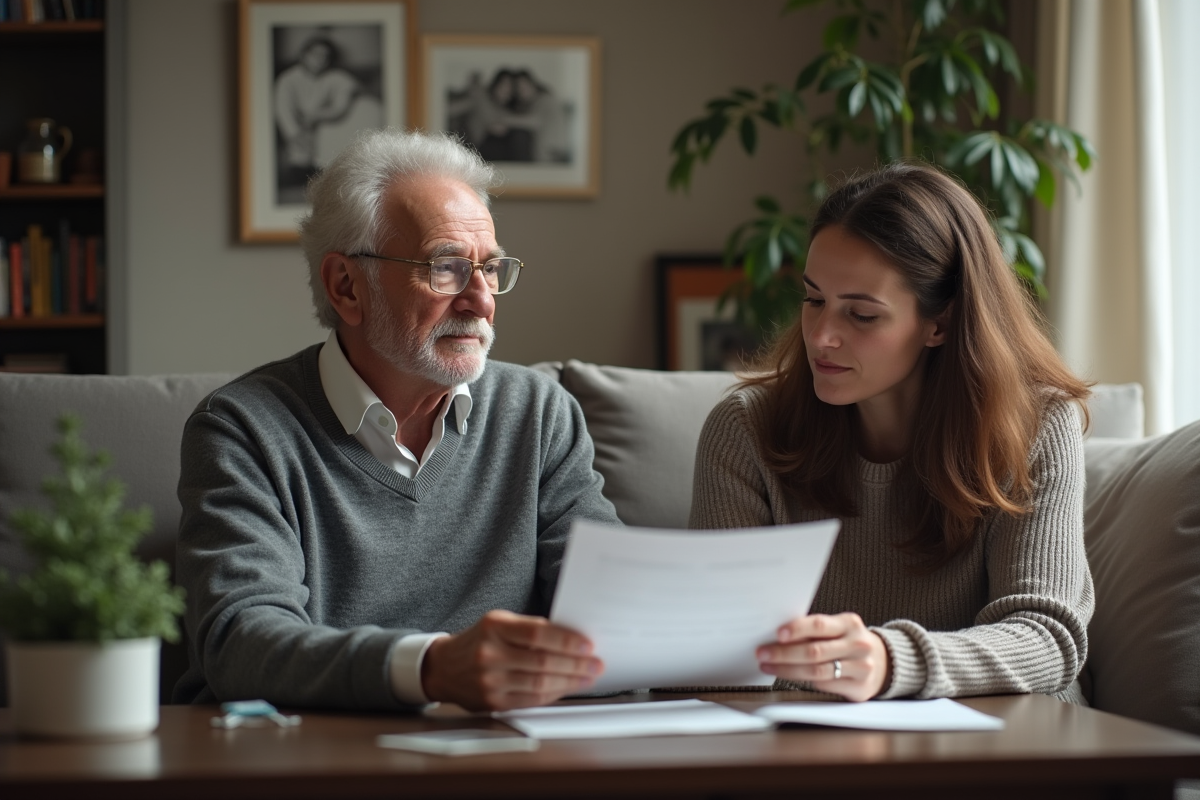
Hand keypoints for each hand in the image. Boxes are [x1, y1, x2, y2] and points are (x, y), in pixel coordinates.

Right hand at [420, 610, 602, 710]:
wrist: (443, 667)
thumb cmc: (480, 640)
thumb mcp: (499, 623)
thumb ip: (530, 628)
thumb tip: (571, 639)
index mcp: (494, 627)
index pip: (536, 634)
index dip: (566, 640)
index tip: (588, 644)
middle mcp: (490, 654)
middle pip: (542, 661)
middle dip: (575, 664)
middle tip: (596, 664)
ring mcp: (490, 681)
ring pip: (539, 684)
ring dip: (569, 682)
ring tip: (587, 677)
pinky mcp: (492, 702)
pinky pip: (530, 700)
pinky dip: (553, 694)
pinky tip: (566, 688)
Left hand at [756, 613, 890, 701]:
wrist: (883, 663)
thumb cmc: (848, 642)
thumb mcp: (838, 629)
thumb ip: (815, 631)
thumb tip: (778, 635)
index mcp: (849, 623)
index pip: (819, 625)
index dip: (797, 629)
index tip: (778, 633)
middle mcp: (857, 644)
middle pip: (815, 651)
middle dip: (784, 653)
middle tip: (762, 653)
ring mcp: (860, 667)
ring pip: (817, 671)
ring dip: (787, 669)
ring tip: (768, 666)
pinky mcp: (858, 688)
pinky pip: (824, 685)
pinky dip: (802, 681)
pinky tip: (787, 676)